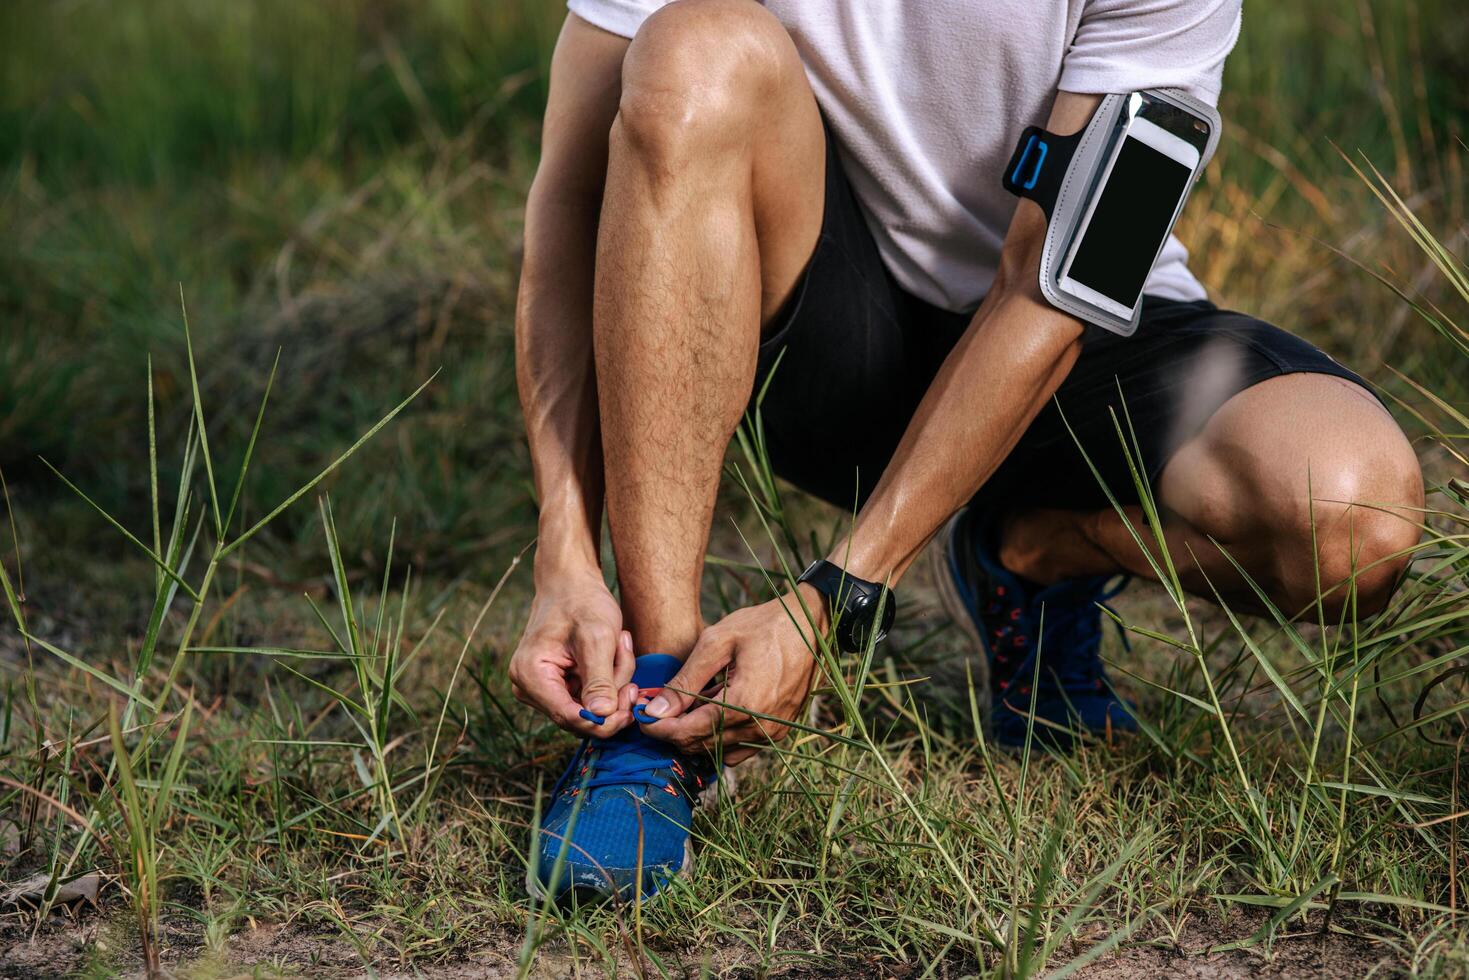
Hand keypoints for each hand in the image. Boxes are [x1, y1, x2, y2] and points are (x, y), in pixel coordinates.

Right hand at [509, 566, 638, 737]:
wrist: (571, 582)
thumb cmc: (582, 602)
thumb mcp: (597, 638)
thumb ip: (599, 680)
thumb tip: (602, 716)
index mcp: (530, 675)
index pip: (568, 717)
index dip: (602, 721)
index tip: (631, 706)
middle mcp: (528, 687)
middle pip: (579, 716)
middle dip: (612, 696)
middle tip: (627, 661)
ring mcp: (540, 688)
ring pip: (588, 707)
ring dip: (613, 683)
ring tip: (620, 646)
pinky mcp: (556, 685)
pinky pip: (588, 697)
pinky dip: (608, 679)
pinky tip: (613, 652)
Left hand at [640, 585, 826, 763]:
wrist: (810, 623)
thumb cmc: (762, 625)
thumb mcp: (717, 643)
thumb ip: (685, 681)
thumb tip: (655, 711)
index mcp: (745, 704)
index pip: (689, 732)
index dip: (659, 728)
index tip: (640, 716)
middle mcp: (761, 726)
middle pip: (702, 745)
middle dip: (673, 731)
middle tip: (654, 709)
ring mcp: (772, 732)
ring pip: (718, 751)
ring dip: (695, 735)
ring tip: (682, 706)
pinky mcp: (778, 730)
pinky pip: (738, 747)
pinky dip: (718, 736)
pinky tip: (708, 711)